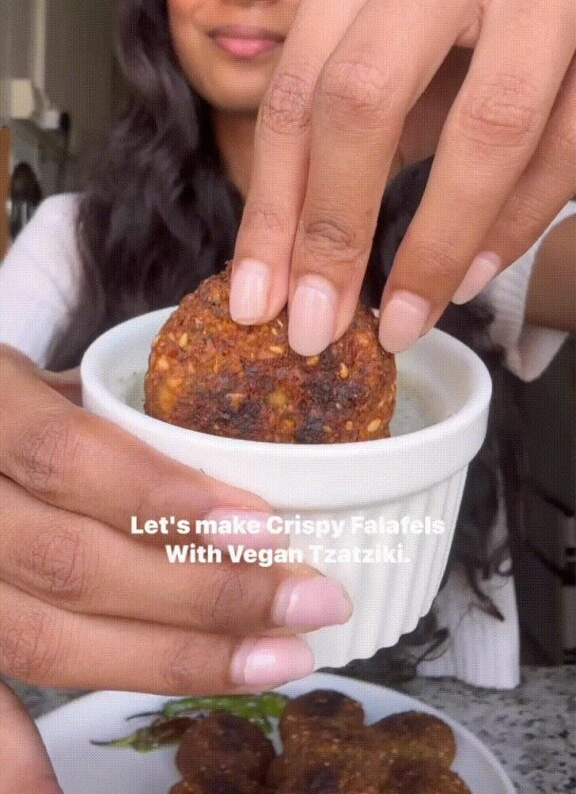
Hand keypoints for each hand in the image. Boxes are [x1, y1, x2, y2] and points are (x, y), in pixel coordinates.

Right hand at [0, 347, 349, 788]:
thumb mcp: (29, 378)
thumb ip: (103, 416)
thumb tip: (223, 468)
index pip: (68, 456)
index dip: (164, 497)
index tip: (266, 528)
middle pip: (75, 564)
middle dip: (205, 593)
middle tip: (310, 602)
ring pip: (45, 638)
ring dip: (170, 660)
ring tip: (274, 661)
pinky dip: (14, 759)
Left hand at [231, 0, 575, 353]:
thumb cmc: (478, 15)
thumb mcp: (399, 53)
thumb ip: (349, 125)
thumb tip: (295, 254)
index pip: (299, 86)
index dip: (271, 206)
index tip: (254, 299)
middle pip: (367, 95)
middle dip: (335, 230)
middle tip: (315, 324)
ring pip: (489, 124)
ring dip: (438, 243)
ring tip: (406, 315)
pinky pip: (568, 135)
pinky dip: (518, 220)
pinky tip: (473, 272)